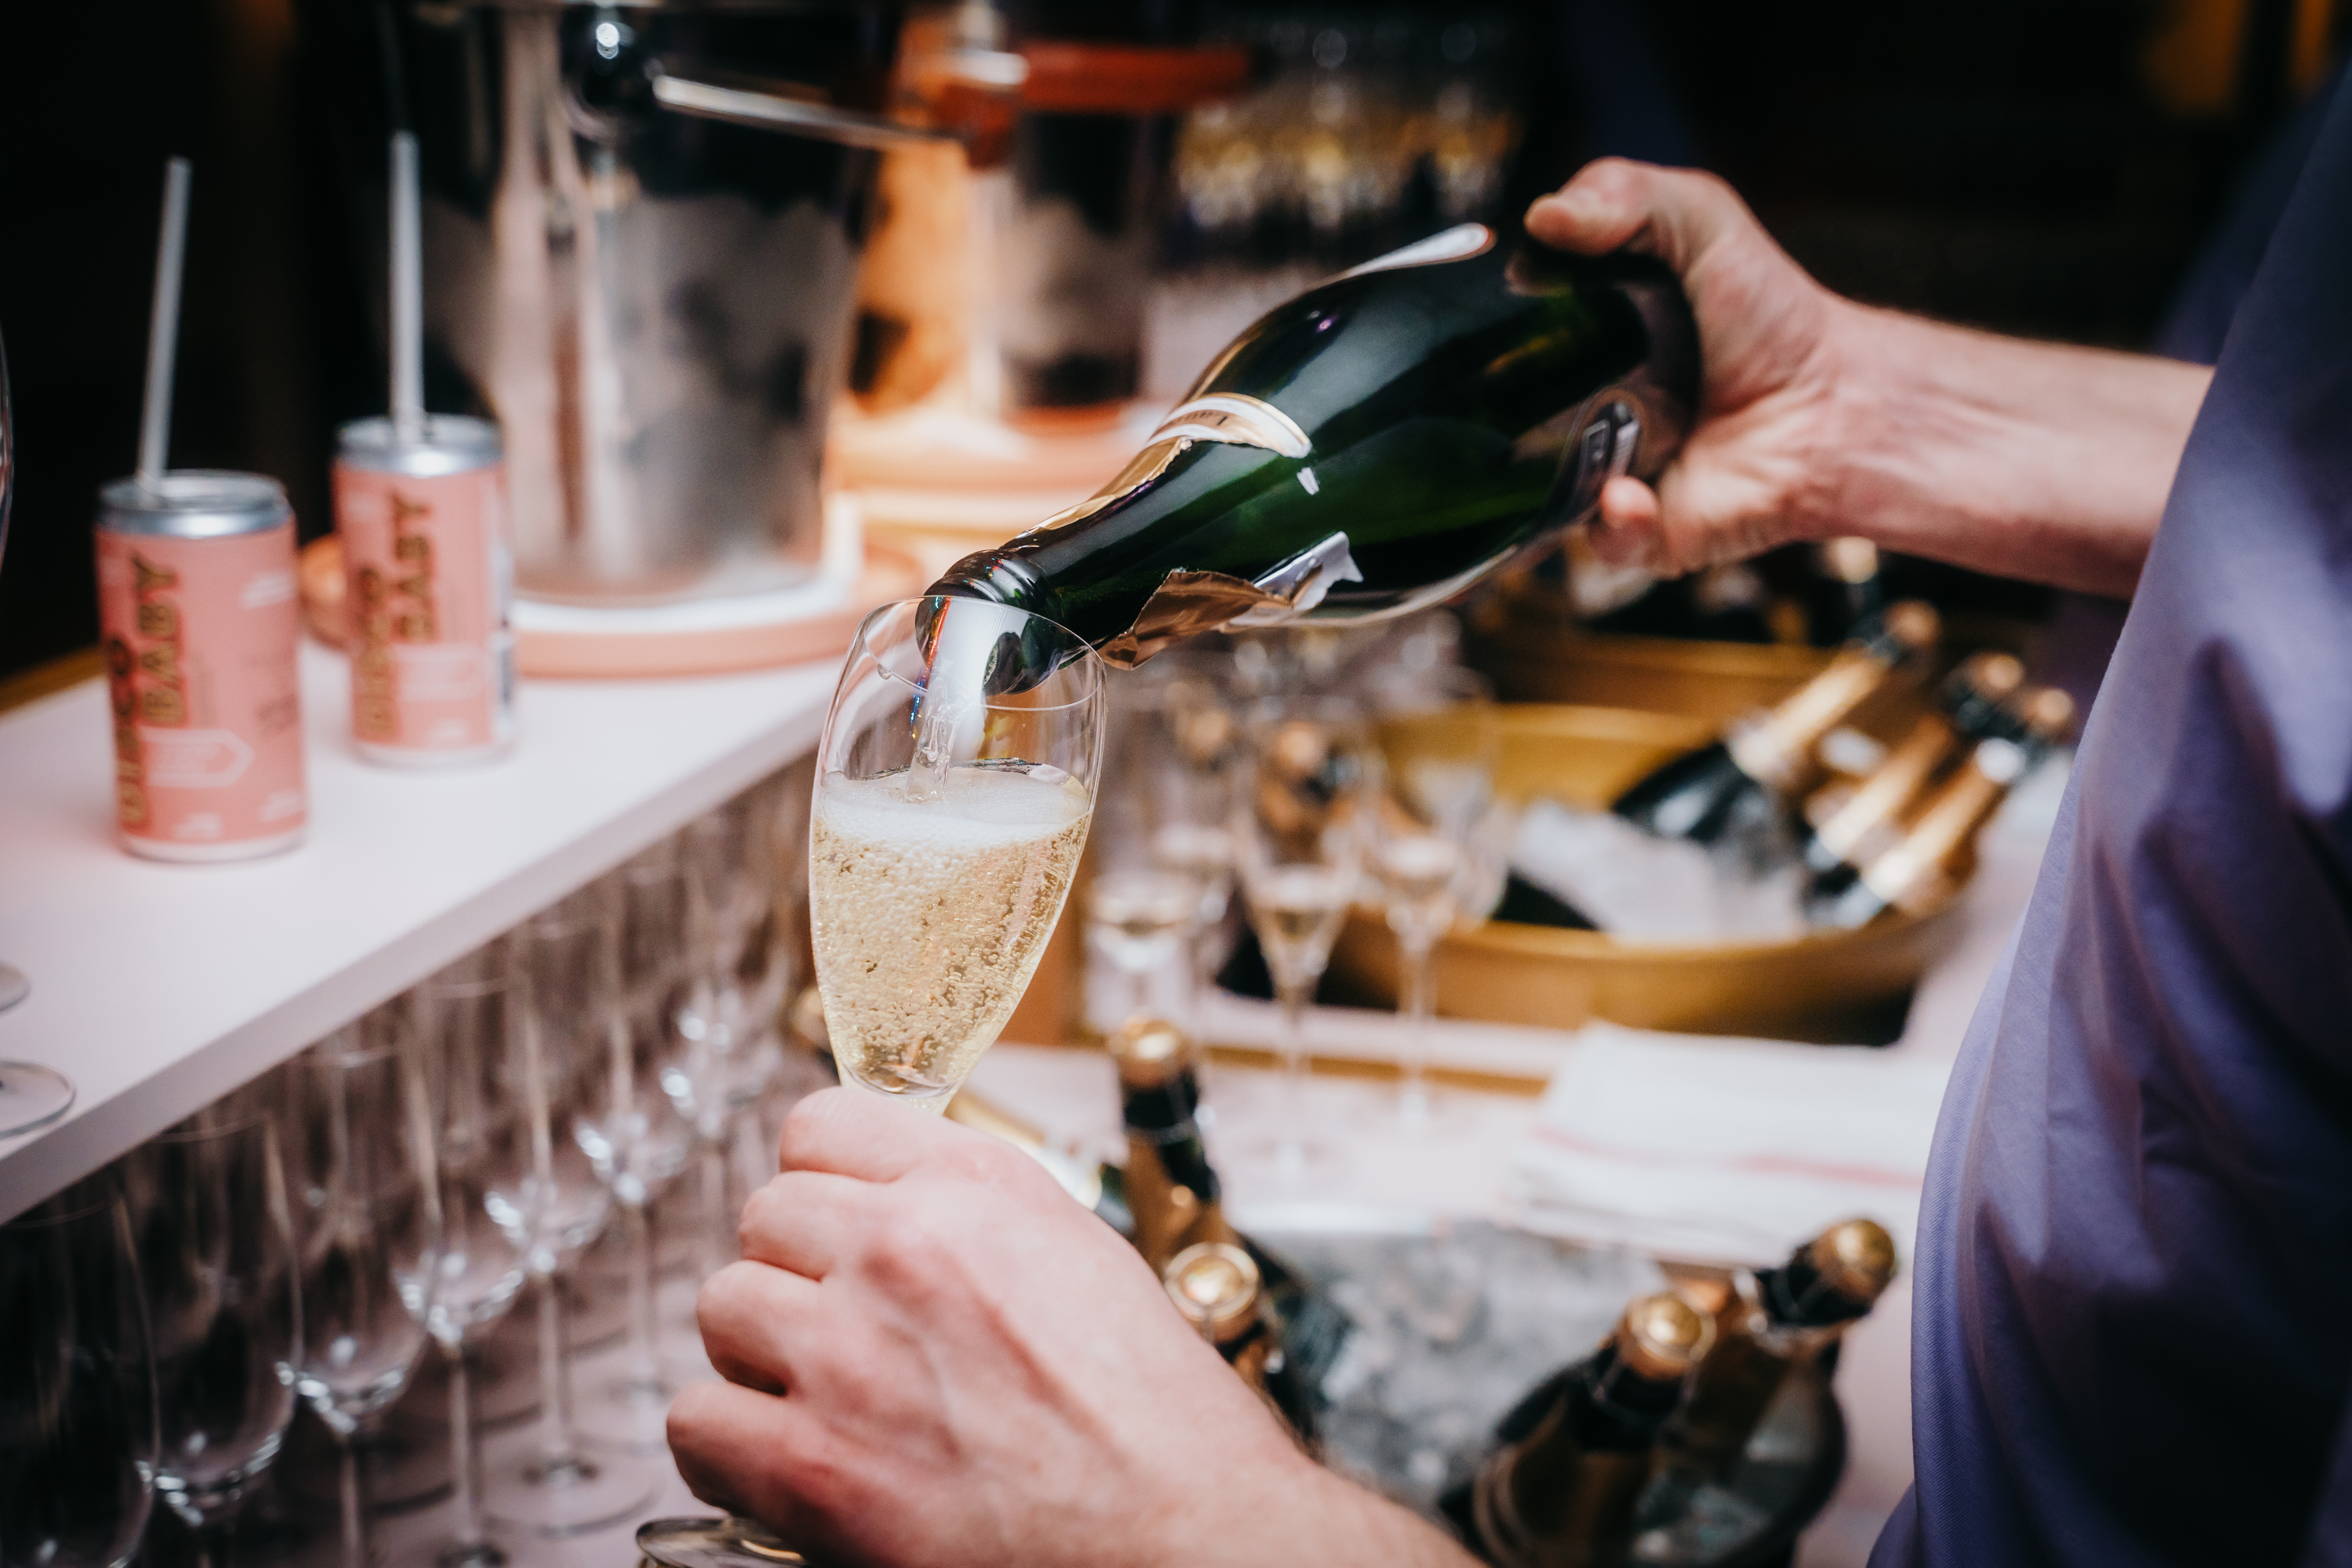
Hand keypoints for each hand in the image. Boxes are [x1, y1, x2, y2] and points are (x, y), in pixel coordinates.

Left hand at [669, 1087, 1470, 1567]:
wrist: (1187, 1541)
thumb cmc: (1159, 1426)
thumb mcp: (1082, 1260)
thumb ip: (977, 1219)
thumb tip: (896, 1206)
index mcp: (979, 1190)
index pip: (821, 1122)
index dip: (824, 1180)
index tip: (835, 1219)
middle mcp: (905, 1250)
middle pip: (765, 1213)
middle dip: (796, 1271)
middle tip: (841, 1328)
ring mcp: (850, 1354)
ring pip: (720, 1305)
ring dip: (760, 1353)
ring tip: (821, 1396)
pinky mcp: (813, 1465)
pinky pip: (698, 1421)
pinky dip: (729, 1447)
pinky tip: (787, 1463)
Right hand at [1527, 158, 2207, 597]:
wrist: (1838, 398)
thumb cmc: (1771, 316)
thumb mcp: (1699, 219)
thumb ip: (1621, 192)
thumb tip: (1542, 217)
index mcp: (1580, 347)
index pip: (1507, 349)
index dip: (1488, 339)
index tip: (1476, 325)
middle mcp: (1583, 417)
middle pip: (1505, 430)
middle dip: (1492, 424)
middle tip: (1502, 398)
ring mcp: (1611, 478)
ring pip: (1542, 498)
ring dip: (1549, 482)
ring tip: (1587, 451)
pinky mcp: (1650, 533)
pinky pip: (1607, 541)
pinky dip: (1614, 522)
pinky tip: (1629, 493)